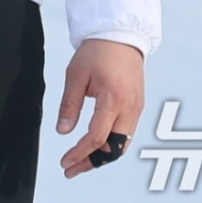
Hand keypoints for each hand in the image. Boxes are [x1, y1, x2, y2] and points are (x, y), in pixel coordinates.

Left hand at [56, 38, 143, 178]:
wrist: (121, 34)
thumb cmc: (98, 50)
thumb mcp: (76, 75)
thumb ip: (70, 105)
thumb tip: (63, 131)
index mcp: (113, 99)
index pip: (96, 138)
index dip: (79, 154)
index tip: (65, 162)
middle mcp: (129, 108)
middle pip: (113, 149)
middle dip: (92, 162)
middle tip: (73, 168)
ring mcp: (137, 108)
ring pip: (122, 145)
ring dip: (103, 156)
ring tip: (82, 160)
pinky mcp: (138, 105)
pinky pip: (127, 133)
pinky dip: (113, 144)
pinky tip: (98, 145)